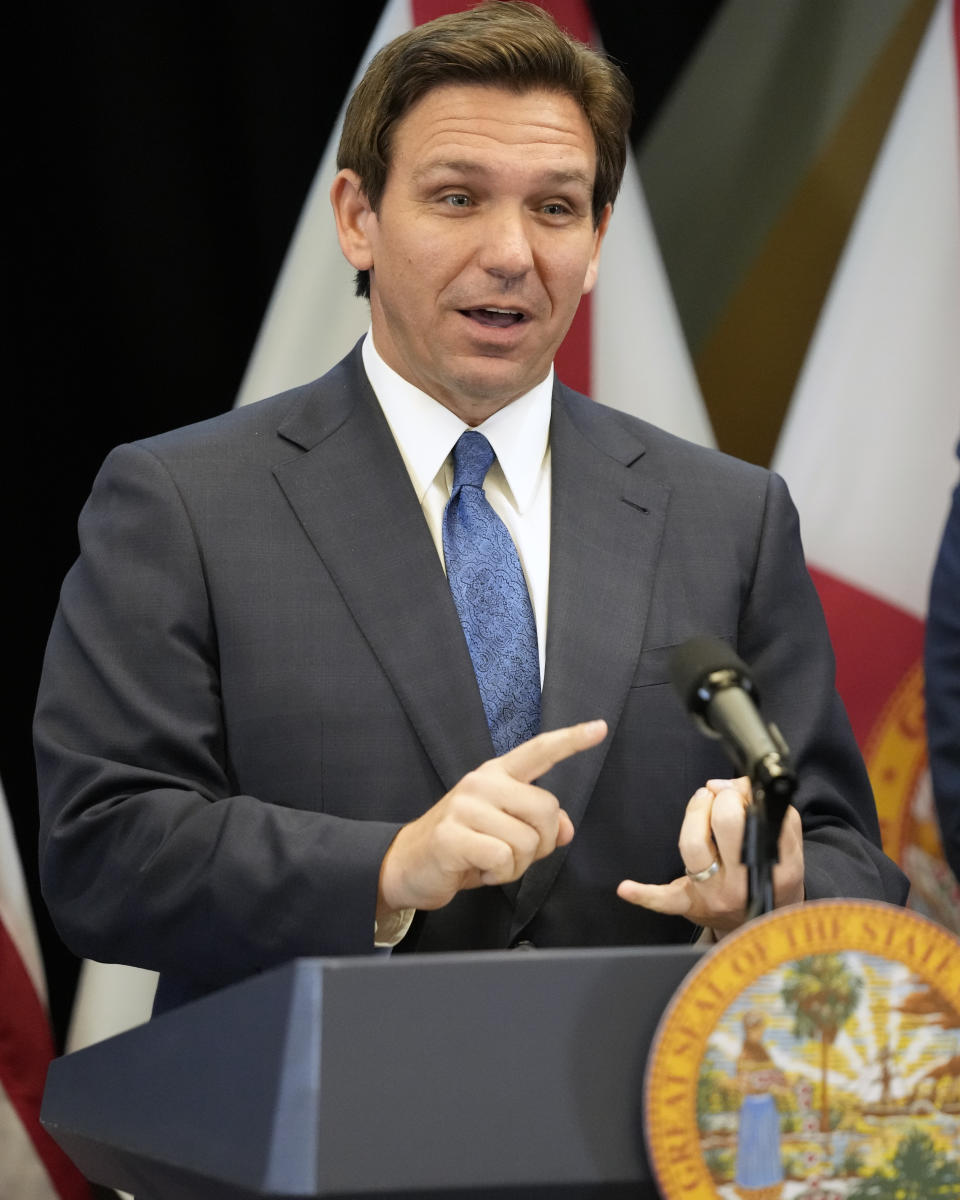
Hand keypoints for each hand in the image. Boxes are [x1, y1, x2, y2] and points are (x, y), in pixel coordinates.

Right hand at [378, 719, 607, 915]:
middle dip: (541, 843)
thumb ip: (536, 824)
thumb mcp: (503, 830)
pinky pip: (502, 859)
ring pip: (526, 841)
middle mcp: (482, 782)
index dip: (572, 740)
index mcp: (497, 775)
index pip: (539, 751)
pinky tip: (477, 870)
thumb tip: (565, 829)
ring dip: (515, 866)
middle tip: (512, 854)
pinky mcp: (453, 835)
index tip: (600, 728)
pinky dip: (498, 875)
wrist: (407, 865)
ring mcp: (465, 807)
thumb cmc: (462, 845)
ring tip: (489, 861)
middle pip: (546, 809)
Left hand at [616, 777, 803, 933]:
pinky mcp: (689, 906)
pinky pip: (664, 901)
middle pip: (725, 827)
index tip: (737, 789)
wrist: (764, 925)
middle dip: (720, 799)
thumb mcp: (787, 847)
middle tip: (721, 794)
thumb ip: (772, 809)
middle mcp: (744, 884)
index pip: (756, 821)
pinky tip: (626, 888)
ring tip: (702, 801)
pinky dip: (644, 894)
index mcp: (776, 867)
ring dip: (694, 815)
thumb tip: (734, 784)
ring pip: (693, 846)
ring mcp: (714, 896)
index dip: (741, 796)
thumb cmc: (771, 875)